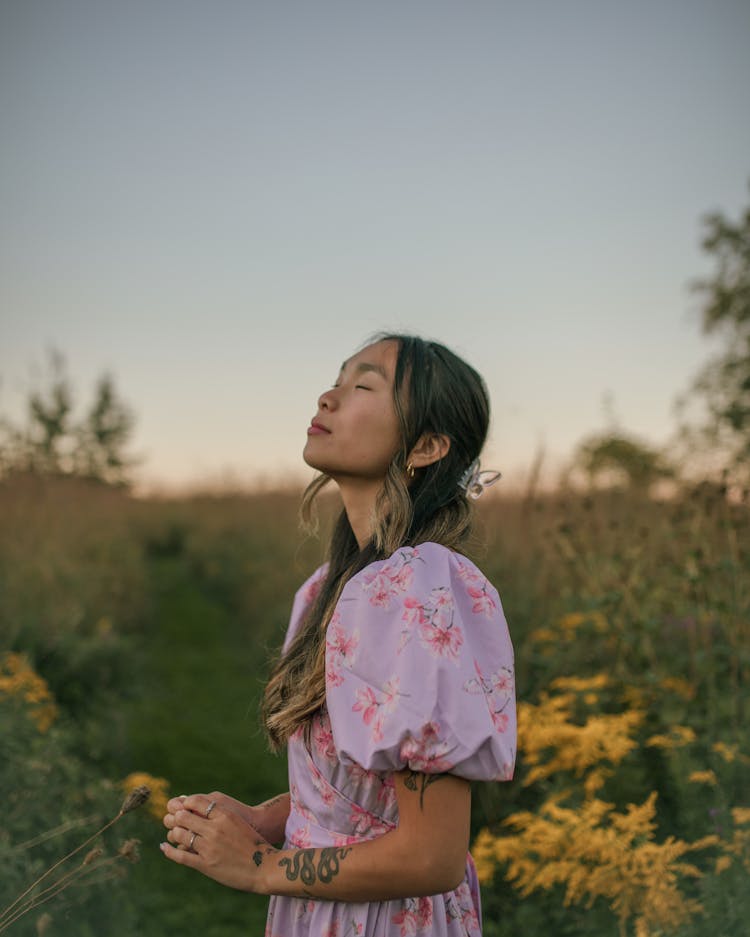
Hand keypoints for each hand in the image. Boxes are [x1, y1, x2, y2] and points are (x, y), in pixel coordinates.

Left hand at [161, 793, 275, 891]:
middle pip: (184, 817)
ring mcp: (209, 847)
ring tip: (174, 833)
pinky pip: (181, 856)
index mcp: (224, 815)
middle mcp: (215, 829)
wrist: (263, 867)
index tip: (183, 806)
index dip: (186, 803)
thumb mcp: (236, 821)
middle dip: (176, 817)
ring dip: (174, 833)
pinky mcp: (205, 864)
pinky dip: (169, 850)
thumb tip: (197, 805)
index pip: (196, 801)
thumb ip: (218, 813)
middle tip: (173, 819)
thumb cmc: (251, 842)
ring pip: (181, 835)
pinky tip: (164, 846)